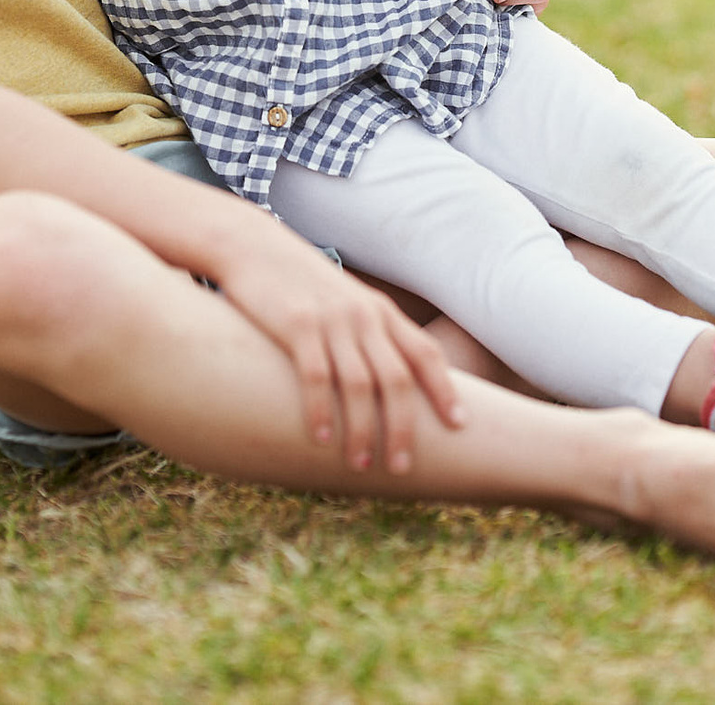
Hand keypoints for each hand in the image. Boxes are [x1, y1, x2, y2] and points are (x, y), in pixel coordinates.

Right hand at [211, 232, 465, 473]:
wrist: (254, 247)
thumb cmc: (301, 285)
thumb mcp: (345, 303)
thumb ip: (368, 335)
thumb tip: (387, 384)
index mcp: (381, 312)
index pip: (425, 354)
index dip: (445, 390)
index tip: (460, 425)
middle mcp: (363, 316)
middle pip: (397, 379)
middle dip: (403, 427)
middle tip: (402, 467)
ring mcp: (331, 320)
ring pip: (360, 384)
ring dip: (363, 430)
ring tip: (361, 464)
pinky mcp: (296, 324)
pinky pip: (315, 375)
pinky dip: (321, 410)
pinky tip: (321, 438)